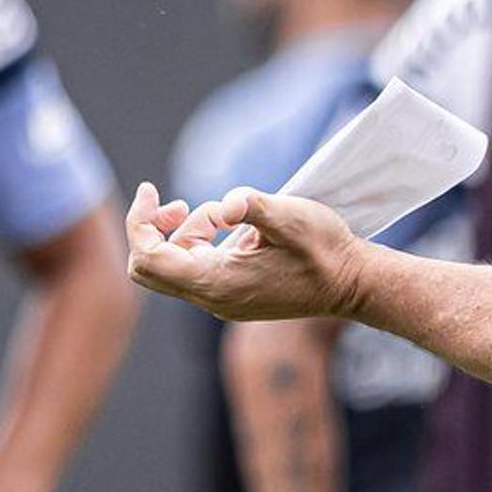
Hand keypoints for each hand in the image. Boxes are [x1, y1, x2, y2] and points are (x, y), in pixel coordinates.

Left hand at [126, 185, 371, 324]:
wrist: (353, 285)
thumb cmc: (325, 251)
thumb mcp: (292, 217)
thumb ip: (254, 205)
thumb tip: (228, 203)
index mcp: (216, 281)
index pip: (148, 258)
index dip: (139, 222)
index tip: (151, 190)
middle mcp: (212, 298)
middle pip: (151, 268)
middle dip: (154, 230)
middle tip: (178, 204)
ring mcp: (222, 301)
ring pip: (176, 267)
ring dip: (187, 233)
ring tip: (225, 214)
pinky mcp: (233, 297)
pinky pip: (197, 272)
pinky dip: (201, 245)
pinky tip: (230, 230)